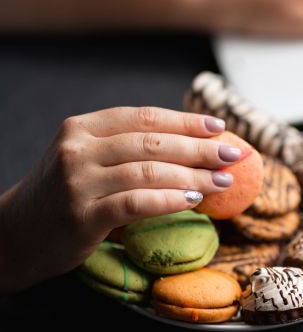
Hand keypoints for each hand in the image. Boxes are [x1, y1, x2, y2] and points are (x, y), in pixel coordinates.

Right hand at [0, 106, 239, 292]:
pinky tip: (195, 200)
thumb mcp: (89, 160)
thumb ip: (129, 149)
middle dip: (199, 147)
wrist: (17, 233)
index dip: (185, 121)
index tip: (219, 127)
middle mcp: (77, 148)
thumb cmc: (65, 195)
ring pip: (148, 170)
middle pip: (152, 141)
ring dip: (193, 175)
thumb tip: (194, 147)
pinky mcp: (82, 215)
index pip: (144, 117)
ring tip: (223, 181)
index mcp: (82, 127)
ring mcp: (77, 181)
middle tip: (232, 154)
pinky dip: (171, 200)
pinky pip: (136, 202)